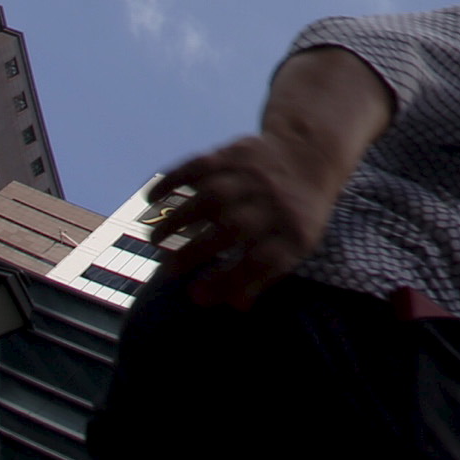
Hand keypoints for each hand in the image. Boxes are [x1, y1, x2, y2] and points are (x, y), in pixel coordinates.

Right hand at [148, 131, 349, 309]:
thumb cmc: (294, 213)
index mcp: (294, 232)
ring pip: (213, 196)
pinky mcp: (235, 153)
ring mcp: (254, 175)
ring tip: (156, 239)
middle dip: (198, 251)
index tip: (195, 297)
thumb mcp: (296, 244)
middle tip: (168, 271)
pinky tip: (152, 197)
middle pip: (235, 228)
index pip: (263, 261)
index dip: (230, 280)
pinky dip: (173, 179)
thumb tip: (234, 306)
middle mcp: (274, 203)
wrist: (308, 153)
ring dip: (179, 218)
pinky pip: (201, 165)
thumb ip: (266, 273)